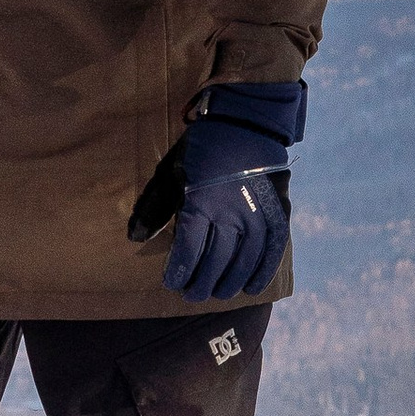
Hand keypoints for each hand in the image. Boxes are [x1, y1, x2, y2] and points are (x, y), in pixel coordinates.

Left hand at [162, 82, 305, 306]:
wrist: (246, 121)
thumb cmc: (202, 148)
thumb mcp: (172, 171)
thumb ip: (155, 206)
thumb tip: (136, 238)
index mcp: (202, 203)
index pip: (189, 249)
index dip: (180, 271)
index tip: (172, 283)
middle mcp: (232, 213)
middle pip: (216, 261)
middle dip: (202, 282)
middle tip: (192, 294)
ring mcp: (258, 214)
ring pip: (244, 261)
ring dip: (230, 282)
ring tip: (218, 293)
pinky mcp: (278, 212)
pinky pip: (273, 250)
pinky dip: (263, 271)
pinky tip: (251, 286)